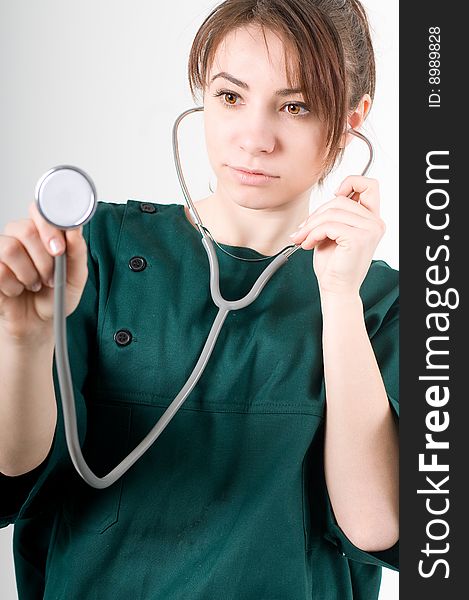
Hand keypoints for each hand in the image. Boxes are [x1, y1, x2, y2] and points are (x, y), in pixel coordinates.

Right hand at [0, 201, 88, 341]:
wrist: (38, 323)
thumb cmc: (56, 297)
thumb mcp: (76, 277)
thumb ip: (77, 252)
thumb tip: (75, 230)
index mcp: (42, 233)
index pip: (39, 211)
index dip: (49, 226)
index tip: (59, 248)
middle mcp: (19, 237)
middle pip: (25, 228)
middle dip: (44, 258)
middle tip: (51, 277)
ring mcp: (2, 251)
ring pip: (10, 248)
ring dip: (29, 274)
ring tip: (35, 285)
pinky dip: (14, 286)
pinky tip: (18, 290)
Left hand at [290, 176, 385, 296]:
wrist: (336, 289)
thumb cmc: (334, 265)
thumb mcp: (333, 232)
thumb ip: (336, 214)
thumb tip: (330, 196)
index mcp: (372, 220)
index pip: (369, 185)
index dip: (350, 183)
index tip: (333, 196)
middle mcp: (375, 223)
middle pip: (340, 200)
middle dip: (316, 214)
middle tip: (302, 230)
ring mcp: (369, 230)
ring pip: (332, 212)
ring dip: (311, 225)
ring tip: (302, 238)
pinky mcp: (358, 239)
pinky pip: (328, 225)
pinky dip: (313, 234)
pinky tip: (308, 245)